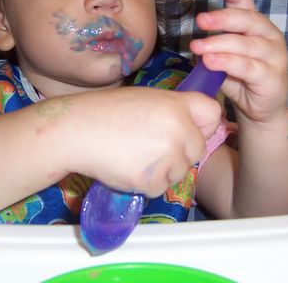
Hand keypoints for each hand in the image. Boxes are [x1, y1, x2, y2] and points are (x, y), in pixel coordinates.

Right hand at [67, 87, 221, 196]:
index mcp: (176, 105)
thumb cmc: (104, 112)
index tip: (191, 129)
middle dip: (180, 153)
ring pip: (179, 172)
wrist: (75, 130)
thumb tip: (192, 125)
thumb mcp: (144, 98)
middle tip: (150, 146)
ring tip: (133, 154)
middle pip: (198, 149)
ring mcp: (167, 156)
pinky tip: (126, 167)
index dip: (203, 124)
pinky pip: (159, 188)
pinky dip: (145, 183)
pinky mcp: (152, 180)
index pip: (213, 113)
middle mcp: (178, 129)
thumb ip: (172, 111)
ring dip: (162, 170)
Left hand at [189, 0, 287, 126]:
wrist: (262, 109)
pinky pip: (248, 67)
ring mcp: (274, 56)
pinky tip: (211, 62)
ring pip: (246, 44)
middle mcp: (268, 35)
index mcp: (255, 24)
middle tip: (200, 20)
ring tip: (197, 48)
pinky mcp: (273, 77)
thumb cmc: (241, 78)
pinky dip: (228, 63)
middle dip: (221, 18)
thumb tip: (193, 39)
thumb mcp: (224, 55)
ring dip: (219, 44)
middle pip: (246, 19)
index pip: (244, 0)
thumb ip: (213, 44)